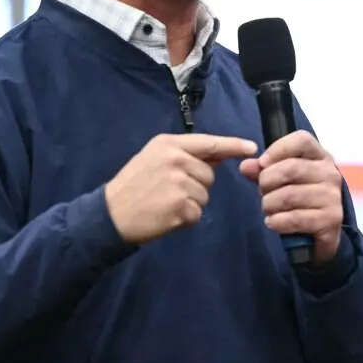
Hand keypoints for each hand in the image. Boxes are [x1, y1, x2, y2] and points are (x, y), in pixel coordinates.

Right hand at [104, 133, 258, 244]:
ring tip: (164, 202)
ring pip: (204, 195)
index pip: (209, 143)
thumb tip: (218, 154)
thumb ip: (184, 155)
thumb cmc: (133, 185)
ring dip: (190, 203)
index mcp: (168, 144)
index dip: (233, 145)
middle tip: (168, 190)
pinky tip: (165, 215)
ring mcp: (178, 183)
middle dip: (196, 185)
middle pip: (209, 175)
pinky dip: (185, 218)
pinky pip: (197, 214)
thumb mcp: (154, 158)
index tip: (251, 147)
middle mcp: (175, 160)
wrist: (110, 214)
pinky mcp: (180, 206)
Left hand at [240, 131, 346, 265]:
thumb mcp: (282, 181)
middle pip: (291, 168)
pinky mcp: (330, 220)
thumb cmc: (299, 200)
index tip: (262, 164)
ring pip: (289, 196)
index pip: (302, 140)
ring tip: (268, 209)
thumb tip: (246, 166)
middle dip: (267, 182)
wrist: (321, 233)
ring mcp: (332, 197)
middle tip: (263, 193)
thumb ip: (263, 171)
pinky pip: (294, 218)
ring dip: (269, 205)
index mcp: (320, 157)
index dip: (277, 150)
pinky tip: (274, 222)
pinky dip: (277, 222)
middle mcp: (330, 174)